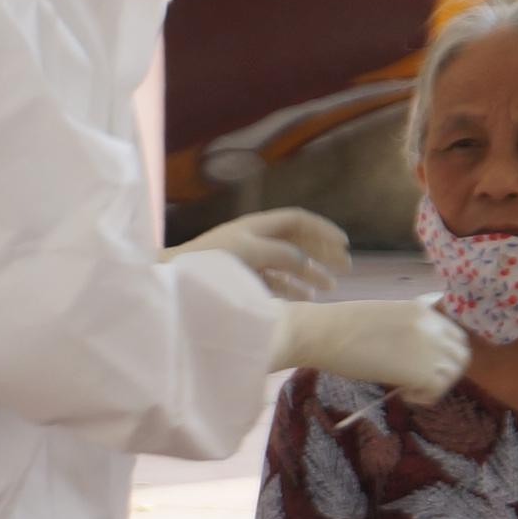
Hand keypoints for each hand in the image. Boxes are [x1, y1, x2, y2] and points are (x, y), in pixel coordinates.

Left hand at [179, 208, 350, 301]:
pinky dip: (291, 287)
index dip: (322, 229)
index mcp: (256, 227)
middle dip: (322, 253)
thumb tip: (308, 262)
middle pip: (296, 241)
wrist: (171, 282)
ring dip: (311, 273)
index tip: (344, 244)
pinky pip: (273, 281)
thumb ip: (283, 254)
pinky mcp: (239, 280)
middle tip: (346, 268)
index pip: (297, 220)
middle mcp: (253, 240)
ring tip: (331, 288)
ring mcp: (247, 260)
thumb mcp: (250, 253)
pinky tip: (306, 298)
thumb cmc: (209, 262)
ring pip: (287, 263)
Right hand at [271, 298, 471, 399]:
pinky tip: (403, 394)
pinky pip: (437, 389)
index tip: (422, 364)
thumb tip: (412, 351)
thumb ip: (407, 329)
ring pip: (452, 373)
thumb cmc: (336, 326)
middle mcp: (432, 326)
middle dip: (444, 371)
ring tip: (407, 389)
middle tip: (419, 381)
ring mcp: (429, 348)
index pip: (453, 335)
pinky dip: (424, 396)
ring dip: (434, 384)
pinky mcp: (421, 370)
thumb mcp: (382, 316)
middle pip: (460, 355)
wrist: (319, 333)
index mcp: (423, 310)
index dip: (442, 354)